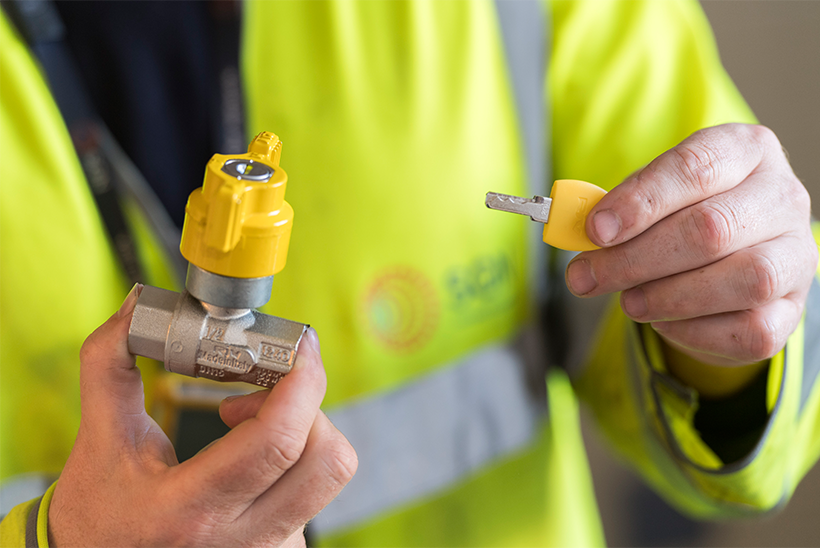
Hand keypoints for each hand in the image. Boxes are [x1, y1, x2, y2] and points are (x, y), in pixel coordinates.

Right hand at [48, 284, 356, 546]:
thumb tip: (135, 307)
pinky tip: (249, 469)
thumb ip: (111, 365)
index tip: (300, 348)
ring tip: (242, 434)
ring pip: (325, 477)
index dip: (303, 383)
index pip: (278, 442)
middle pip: (328, 460)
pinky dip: (292, 466)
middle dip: (309, 408)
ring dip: (298, 437)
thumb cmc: (98, 512)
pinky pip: (313, 498)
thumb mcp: (100, 441)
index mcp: (190, 509)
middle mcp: (240, 541)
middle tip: (262, 397)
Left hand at [566, 124, 816, 371]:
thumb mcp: (649, 197)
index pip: (696, 167)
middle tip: (586, 277)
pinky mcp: (791, 309)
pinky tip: (662, 320)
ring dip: (669, 296)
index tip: (596, 230)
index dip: (641, 200)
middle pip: (712, 228)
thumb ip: (617, 211)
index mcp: (746, 150)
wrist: (727, 256)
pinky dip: (694, 330)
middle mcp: (782, 197)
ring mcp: (795, 254)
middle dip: (636, 258)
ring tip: (628, 301)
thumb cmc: (680, 216)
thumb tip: (578, 233)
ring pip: (745, 280)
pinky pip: (751, 330)